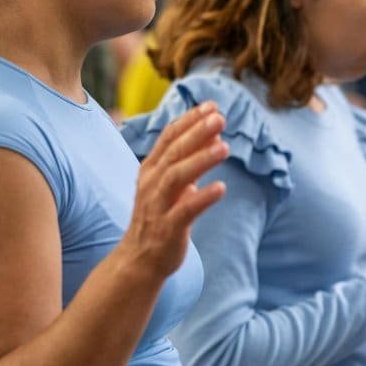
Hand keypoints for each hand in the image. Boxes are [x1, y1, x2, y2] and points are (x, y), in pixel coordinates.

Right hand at [121, 102, 228, 278]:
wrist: (140, 258)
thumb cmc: (159, 216)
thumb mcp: (173, 184)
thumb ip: (190, 159)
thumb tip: (213, 133)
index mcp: (151, 169)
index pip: (169, 137)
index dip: (190, 120)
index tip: (212, 106)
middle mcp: (151, 183)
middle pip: (174, 152)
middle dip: (196, 133)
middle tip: (219, 118)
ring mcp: (158, 205)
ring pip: (177, 177)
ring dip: (200, 160)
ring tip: (224, 147)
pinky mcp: (168, 228)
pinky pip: (185, 211)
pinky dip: (202, 198)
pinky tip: (221, 188)